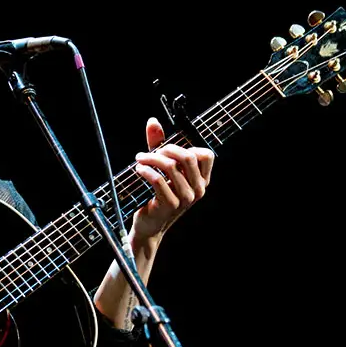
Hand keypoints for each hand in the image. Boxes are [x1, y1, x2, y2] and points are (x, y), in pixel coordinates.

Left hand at [130, 118, 214, 244]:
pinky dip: (146, 171)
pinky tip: (139, 170)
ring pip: (171, 167)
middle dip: (167, 148)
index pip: (206, 155)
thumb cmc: (158, 194)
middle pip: (188, 157)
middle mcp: (198, 189)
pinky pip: (158, 181)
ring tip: (140, 159)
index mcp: (202, 180)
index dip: (186, 147)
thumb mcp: (161, 168)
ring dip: (151, 159)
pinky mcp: (170, 205)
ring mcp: (186, 198)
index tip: (167, 149)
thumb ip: (159, 144)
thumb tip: (152, 121)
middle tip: (151, 151)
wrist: (150, 225)